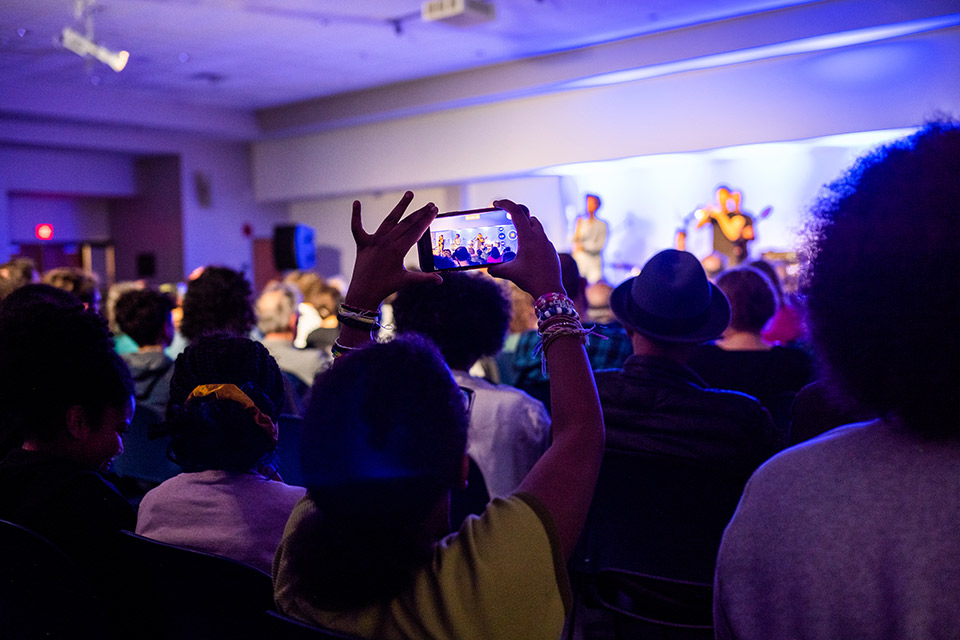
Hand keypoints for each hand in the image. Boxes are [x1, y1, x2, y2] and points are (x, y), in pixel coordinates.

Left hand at [346, 191, 441, 308]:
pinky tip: (356, 202)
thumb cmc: (386, 287)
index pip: (416, 231)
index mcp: (398, 250)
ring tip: (409, 194)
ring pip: (389, 220)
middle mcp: (386, 242)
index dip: (427, 220)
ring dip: (400, 206)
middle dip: (420, 213)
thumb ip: (424, 278)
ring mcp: (374, 241)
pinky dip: (356, 215)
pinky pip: (357, 227)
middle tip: (430, 204)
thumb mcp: (406, 281)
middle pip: (406, 223)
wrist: (364, 292)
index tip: (435, 210)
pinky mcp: (362, 243)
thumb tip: (440, 280)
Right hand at [487, 199, 562, 299]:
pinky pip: (542, 239)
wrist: (550, 290)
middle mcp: (539, 237)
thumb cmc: (530, 279)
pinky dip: (534, 239)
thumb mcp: (510, 273)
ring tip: (516, 235)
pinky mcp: (551, 251)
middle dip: (516, 214)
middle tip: (506, 217)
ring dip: (527, 226)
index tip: (496, 203)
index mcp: (528, 237)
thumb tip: (488, 269)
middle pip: (528, 216)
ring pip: (537, 227)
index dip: (505, 204)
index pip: (516, 212)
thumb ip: (496, 269)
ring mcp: (547, 243)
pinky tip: (527, 250)